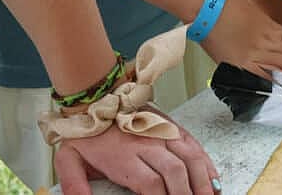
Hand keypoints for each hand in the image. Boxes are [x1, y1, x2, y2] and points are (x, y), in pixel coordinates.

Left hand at [55, 111, 217, 194]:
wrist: (96, 96)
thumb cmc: (85, 132)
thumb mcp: (69, 159)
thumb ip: (74, 185)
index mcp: (124, 157)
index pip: (151, 184)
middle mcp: (148, 144)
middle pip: (176, 173)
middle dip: (187, 194)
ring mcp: (163, 133)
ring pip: (191, 158)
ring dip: (202, 180)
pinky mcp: (172, 126)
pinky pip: (194, 145)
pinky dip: (206, 163)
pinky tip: (213, 179)